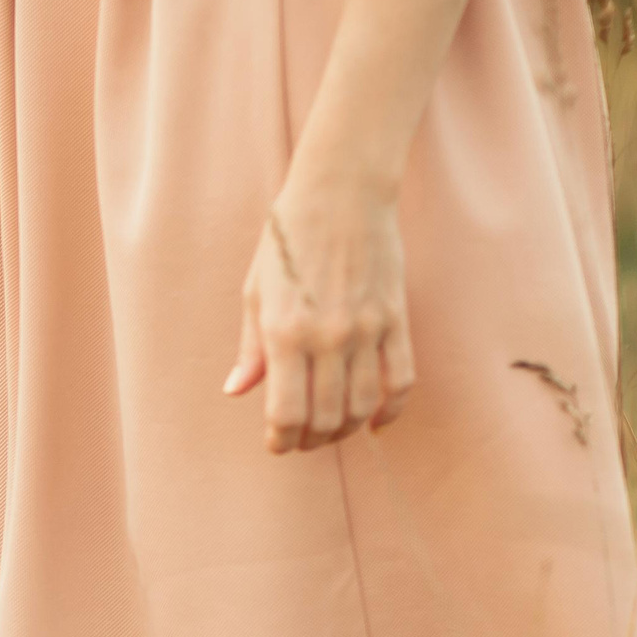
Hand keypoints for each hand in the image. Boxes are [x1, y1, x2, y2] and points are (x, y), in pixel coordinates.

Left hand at [223, 173, 415, 452]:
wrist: (341, 193)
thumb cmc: (287, 241)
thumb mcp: (255, 292)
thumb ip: (250, 348)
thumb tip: (236, 392)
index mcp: (284, 332)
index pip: (286, 411)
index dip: (281, 438)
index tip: (277, 443)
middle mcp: (327, 336)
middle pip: (326, 418)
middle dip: (311, 440)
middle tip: (302, 440)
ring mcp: (367, 329)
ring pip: (362, 406)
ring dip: (346, 430)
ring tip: (332, 430)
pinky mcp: (396, 319)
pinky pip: (401, 380)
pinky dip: (390, 410)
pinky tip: (375, 421)